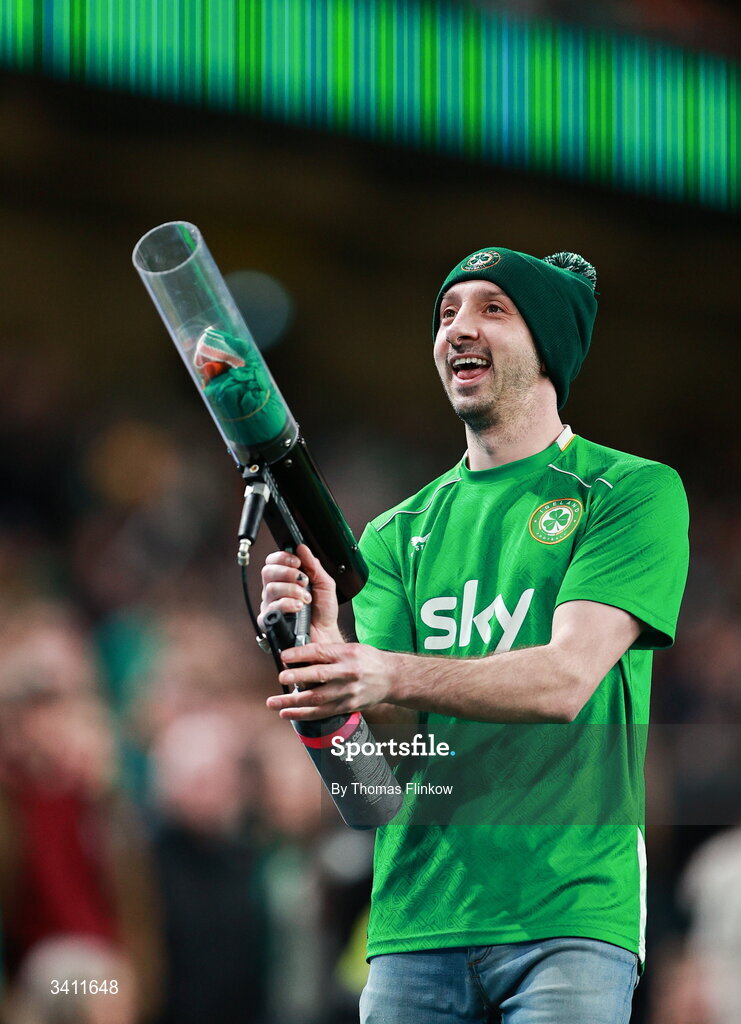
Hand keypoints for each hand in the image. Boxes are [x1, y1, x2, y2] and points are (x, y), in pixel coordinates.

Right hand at [259, 543, 341, 645]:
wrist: (326, 634)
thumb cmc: (324, 611)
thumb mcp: (325, 583)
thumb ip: (313, 565)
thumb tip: (302, 547)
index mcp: (286, 579)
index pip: (273, 561)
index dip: (283, 558)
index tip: (297, 562)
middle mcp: (276, 590)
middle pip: (268, 571)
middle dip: (288, 573)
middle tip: (303, 580)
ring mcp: (271, 605)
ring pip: (270, 588)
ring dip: (292, 590)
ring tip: (305, 598)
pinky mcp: (269, 620)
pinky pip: (271, 607)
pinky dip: (287, 604)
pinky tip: (298, 607)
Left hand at [266, 642, 397, 719]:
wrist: (392, 678)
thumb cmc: (368, 660)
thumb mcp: (351, 648)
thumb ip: (328, 652)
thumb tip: (299, 656)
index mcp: (347, 654)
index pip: (320, 652)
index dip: (300, 654)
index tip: (284, 656)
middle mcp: (348, 673)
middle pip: (319, 676)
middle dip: (297, 677)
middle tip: (280, 677)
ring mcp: (348, 692)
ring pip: (317, 698)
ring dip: (293, 702)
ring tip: (274, 702)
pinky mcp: (347, 706)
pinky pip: (322, 712)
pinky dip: (303, 714)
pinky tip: (288, 713)